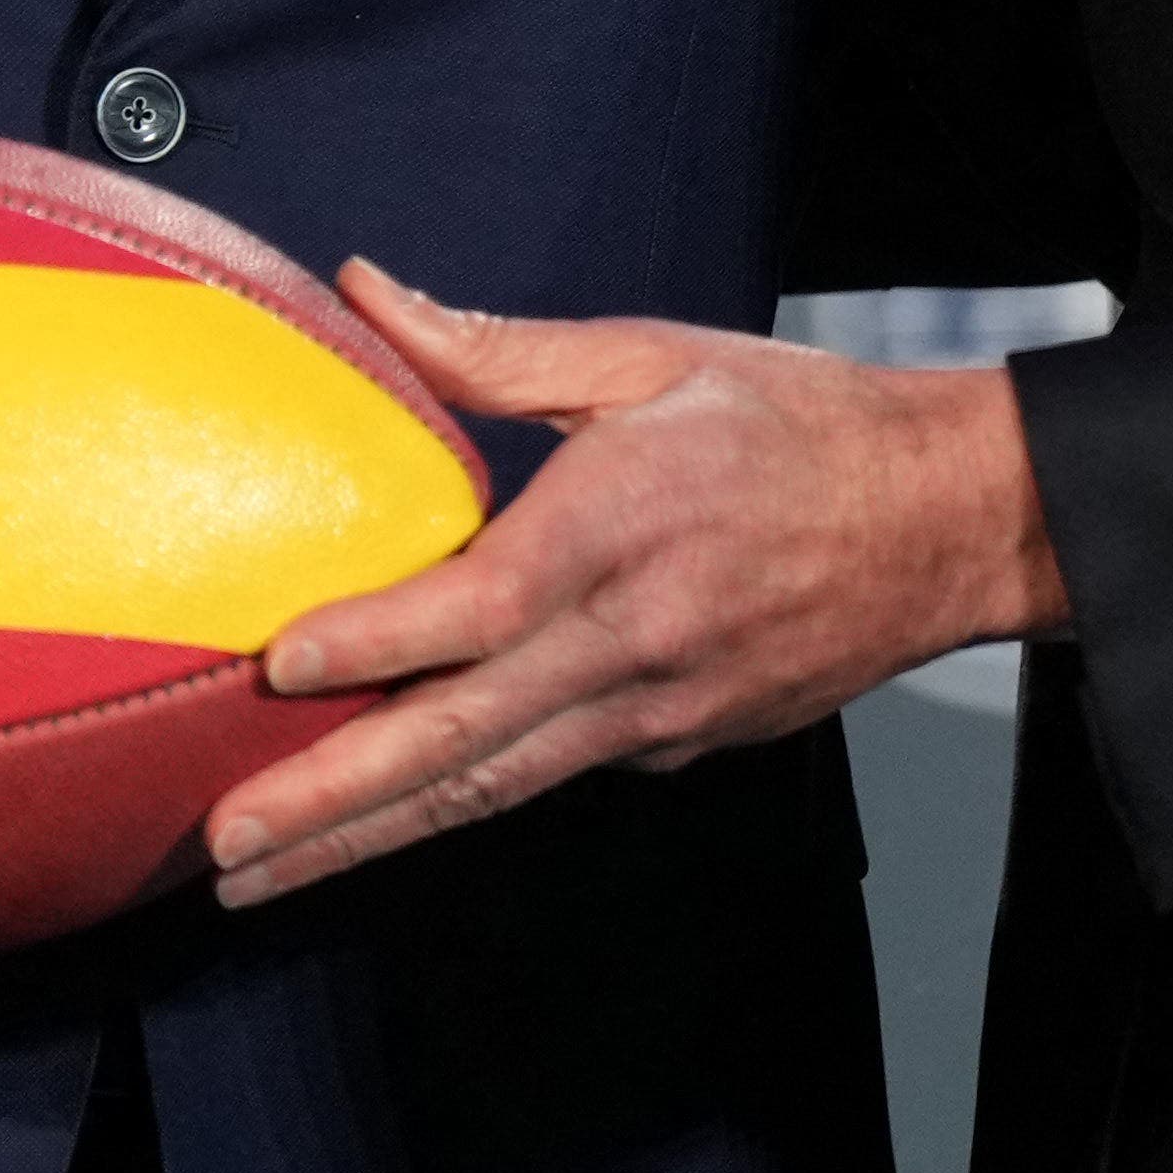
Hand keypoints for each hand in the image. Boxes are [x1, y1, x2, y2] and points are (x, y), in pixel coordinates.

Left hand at [201, 273, 1066, 912]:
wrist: (949, 522)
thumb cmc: (794, 421)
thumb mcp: (647, 355)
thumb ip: (490, 349)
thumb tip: (358, 292)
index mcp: (619, 528)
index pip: (475, 607)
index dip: (372, 642)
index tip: (274, 668)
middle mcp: (631, 642)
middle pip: (460, 741)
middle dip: (331, 802)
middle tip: (223, 849)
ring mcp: (657, 713)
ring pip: (491, 789)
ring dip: (367, 839)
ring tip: (261, 880)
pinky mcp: (677, 745)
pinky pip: (549, 775)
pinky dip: (459, 803)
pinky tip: (377, 822)